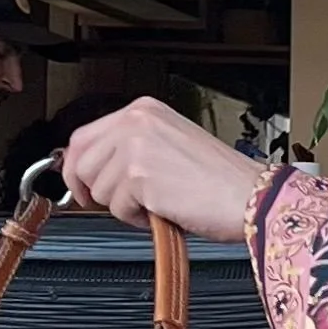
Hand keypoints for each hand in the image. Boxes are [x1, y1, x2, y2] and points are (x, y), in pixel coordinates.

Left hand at [60, 97, 264, 239]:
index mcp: (144, 110)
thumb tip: (93, 170)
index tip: (81, 185)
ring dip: (124, 206)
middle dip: (97, 191)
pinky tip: (164, 209)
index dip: (77, 167)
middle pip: (82, 163)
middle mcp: (137, 121)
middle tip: (126, 202)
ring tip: (158, 202)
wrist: (251, 196)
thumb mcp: (169, 145)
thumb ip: (130, 148)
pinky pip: (117, 208)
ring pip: (98, 189)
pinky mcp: (139, 175)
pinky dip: (138, 219)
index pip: (83, 137)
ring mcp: (136, 146)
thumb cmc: (221, 179)